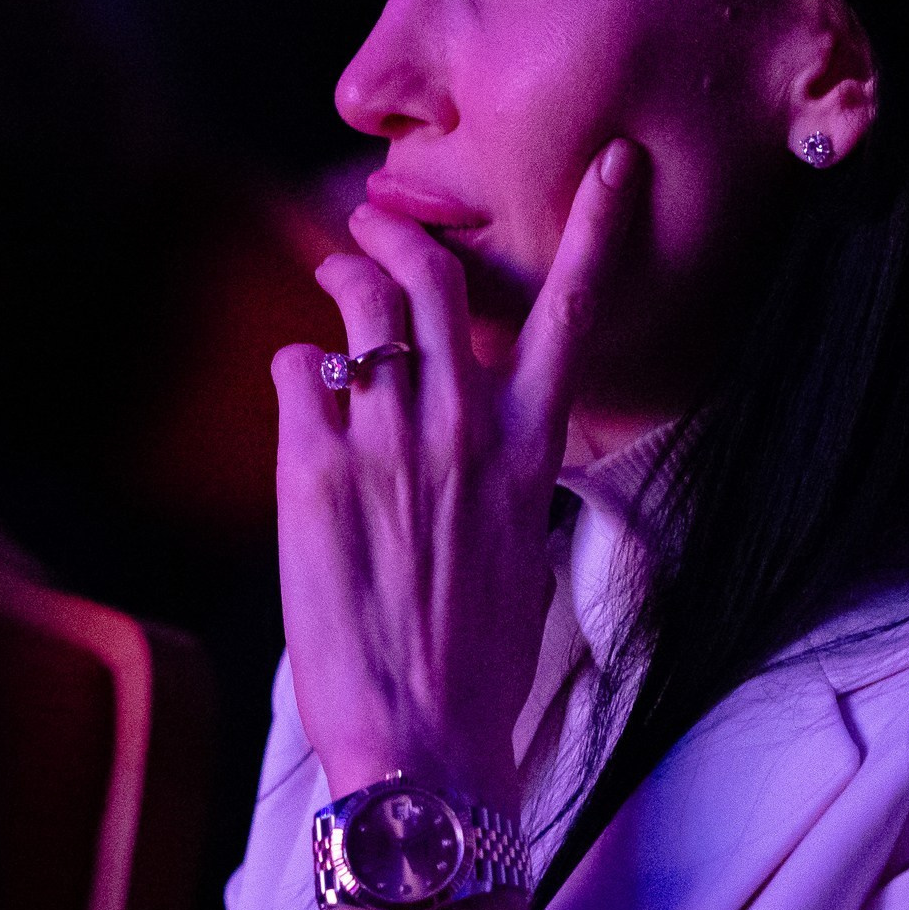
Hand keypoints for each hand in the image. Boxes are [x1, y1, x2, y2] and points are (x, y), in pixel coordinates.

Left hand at [274, 140, 640, 816]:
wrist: (420, 744)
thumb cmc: (474, 669)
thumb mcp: (519, 557)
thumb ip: (497, 478)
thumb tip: (463, 439)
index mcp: (532, 452)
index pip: (573, 314)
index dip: (596, 229)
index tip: (611, 165)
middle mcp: (466, 429)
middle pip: (434, 283)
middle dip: (401, 235)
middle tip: (374, 222)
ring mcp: (389, 442)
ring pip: (361, 311)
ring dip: (341, 277)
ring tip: (330, 270)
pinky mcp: (314, 469)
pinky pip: (297, 375)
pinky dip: (296, 368)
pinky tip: (298, 384)